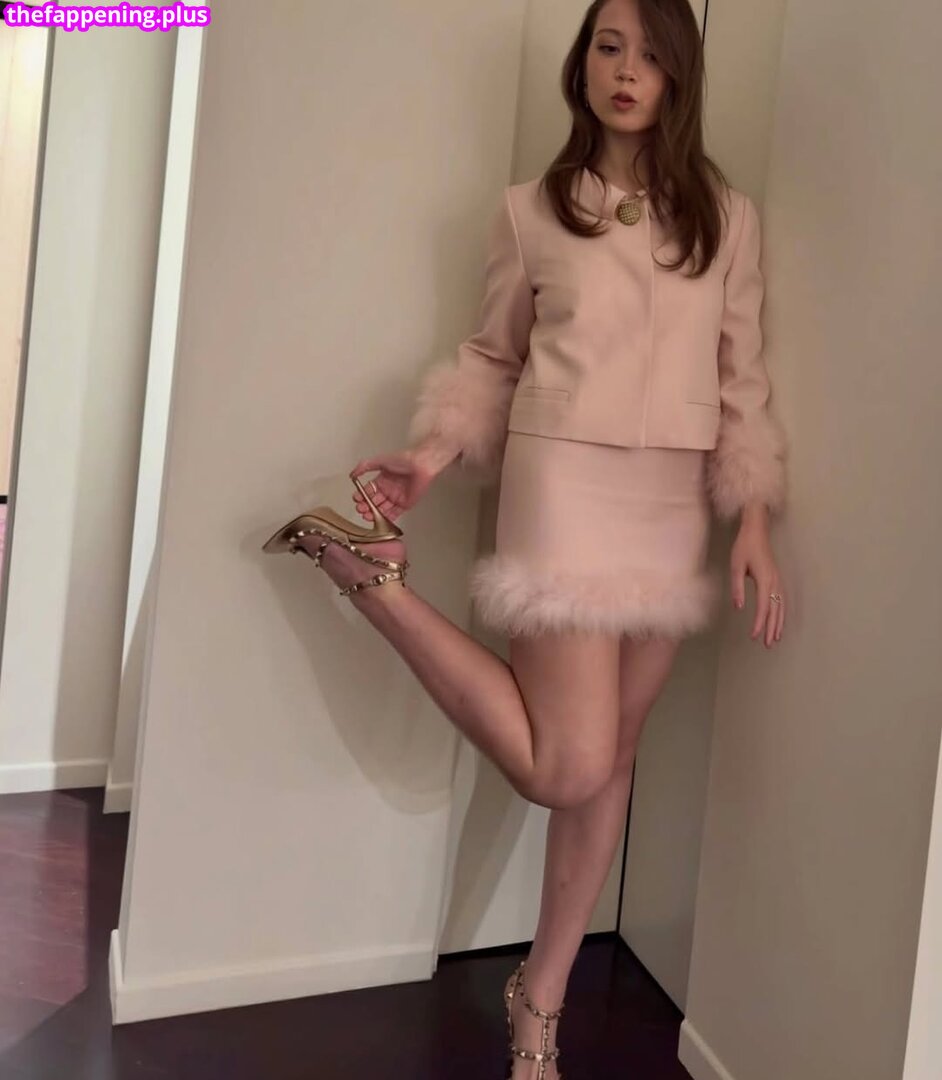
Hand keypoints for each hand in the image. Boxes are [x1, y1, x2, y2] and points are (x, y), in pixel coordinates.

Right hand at [348, 447, 441, 522]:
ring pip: (382, 509)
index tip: (356, 499)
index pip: (368, 490)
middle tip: (360, 509)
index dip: (361, 495)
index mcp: (382, 480)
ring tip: (366, 515)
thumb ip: (364, 466)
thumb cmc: (403, 461)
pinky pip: (394, 514)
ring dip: (373, 513)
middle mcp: (388, 489)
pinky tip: (379, 521)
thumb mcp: (380, 461)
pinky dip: (387, 518)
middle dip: (366, 506)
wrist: (420, 465)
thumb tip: (352, 474)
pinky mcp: (405, 504)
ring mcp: (396, 498)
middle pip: (374, 502)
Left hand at [729, 515, 785, 647]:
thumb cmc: (743, 547)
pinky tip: (778, 621)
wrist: (756, 531)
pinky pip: (781, 600)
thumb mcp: (736, 567)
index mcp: (765, 580)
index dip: (759, 623)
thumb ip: (737, 588)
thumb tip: (739, 607)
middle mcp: (775, 582)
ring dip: (779, 623)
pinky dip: (781, 613)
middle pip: (775, 610)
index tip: (753, 636)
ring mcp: (778, 580)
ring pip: (781, 607)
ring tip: (775, 638)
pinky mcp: (776, 579)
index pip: (763, 607)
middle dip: (771, 628)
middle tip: (767, 644)